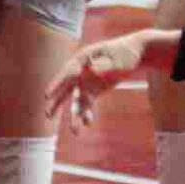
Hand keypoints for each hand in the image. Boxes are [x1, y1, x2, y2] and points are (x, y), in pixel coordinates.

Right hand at [45, 29, 174, 128]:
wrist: (138, 55)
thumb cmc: (127, 52)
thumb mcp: (117, 58)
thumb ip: (104, 65)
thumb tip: (92, 71)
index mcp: (83, 58)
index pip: (66, 72)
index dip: (56, 84)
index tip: (46, 95)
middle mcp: (82, 71)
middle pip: (66, 88)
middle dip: (57, 102)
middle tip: (48, 115)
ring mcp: (88, 81)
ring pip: (78, 100)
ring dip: (75, 115)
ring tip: (74, 131)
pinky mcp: (95, 89)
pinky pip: (88, 103)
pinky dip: (87, 113)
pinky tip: (88, 123)